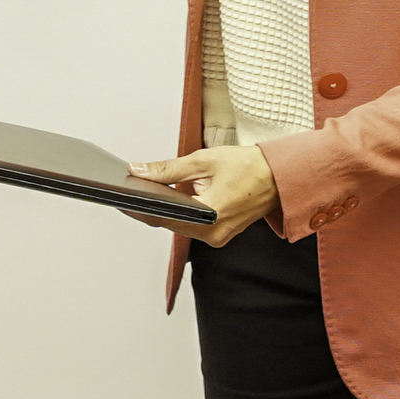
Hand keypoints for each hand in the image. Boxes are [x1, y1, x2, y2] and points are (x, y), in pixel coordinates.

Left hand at [127, 144, 277, 243]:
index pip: (161, 216)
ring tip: (147, 190)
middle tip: (129, 190)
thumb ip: (167, 169)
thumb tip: (138, 171)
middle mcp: (213, 234)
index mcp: (209, 217)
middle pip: (169, 222)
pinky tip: (171, 197)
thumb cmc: (248, 166)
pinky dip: (181, 212)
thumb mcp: (202, 161)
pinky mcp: (220, 234)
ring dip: (165, 209)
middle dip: (148, 206)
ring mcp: (217, 237)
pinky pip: (192, 224)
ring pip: (180, 225)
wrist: (280, 176)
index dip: (137, 207)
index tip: (119, 198)